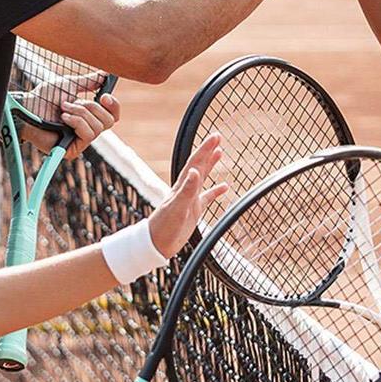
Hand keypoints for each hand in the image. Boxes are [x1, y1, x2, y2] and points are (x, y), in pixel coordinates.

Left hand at [22, 90, 119, 162]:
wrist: (27, 106)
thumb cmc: (44, 98)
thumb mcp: (70, 85)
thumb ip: (89, 82)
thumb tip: (105, 74)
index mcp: (90, 116)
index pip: (113, 116)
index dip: (114, 106)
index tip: (104, 96)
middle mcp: (87, 130)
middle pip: (108, 122)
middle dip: (91, 108)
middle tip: (72, 102)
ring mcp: (79, 141)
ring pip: (97, 128)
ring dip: (80, 113)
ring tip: (63, 108)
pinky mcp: (72, 150)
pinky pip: (88, 136)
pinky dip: (77, 122)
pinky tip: (64, 117)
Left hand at [149, 133, 228, 257]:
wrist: (155, 245)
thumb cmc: (163, 227)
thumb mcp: (177, 208)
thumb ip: (187, 190)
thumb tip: (194, 171)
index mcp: (182, 186)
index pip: (195, 163)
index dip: (205, 149)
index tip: (216, 137)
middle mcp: (186, 190)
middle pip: (199, 165)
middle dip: (208, 151)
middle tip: (218, 137)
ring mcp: (190, 199)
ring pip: (203, 178)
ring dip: (210, 165)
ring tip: (219, 153)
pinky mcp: (193, 211)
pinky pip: (207, 197)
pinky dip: (216, 191)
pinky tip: (225, 187)